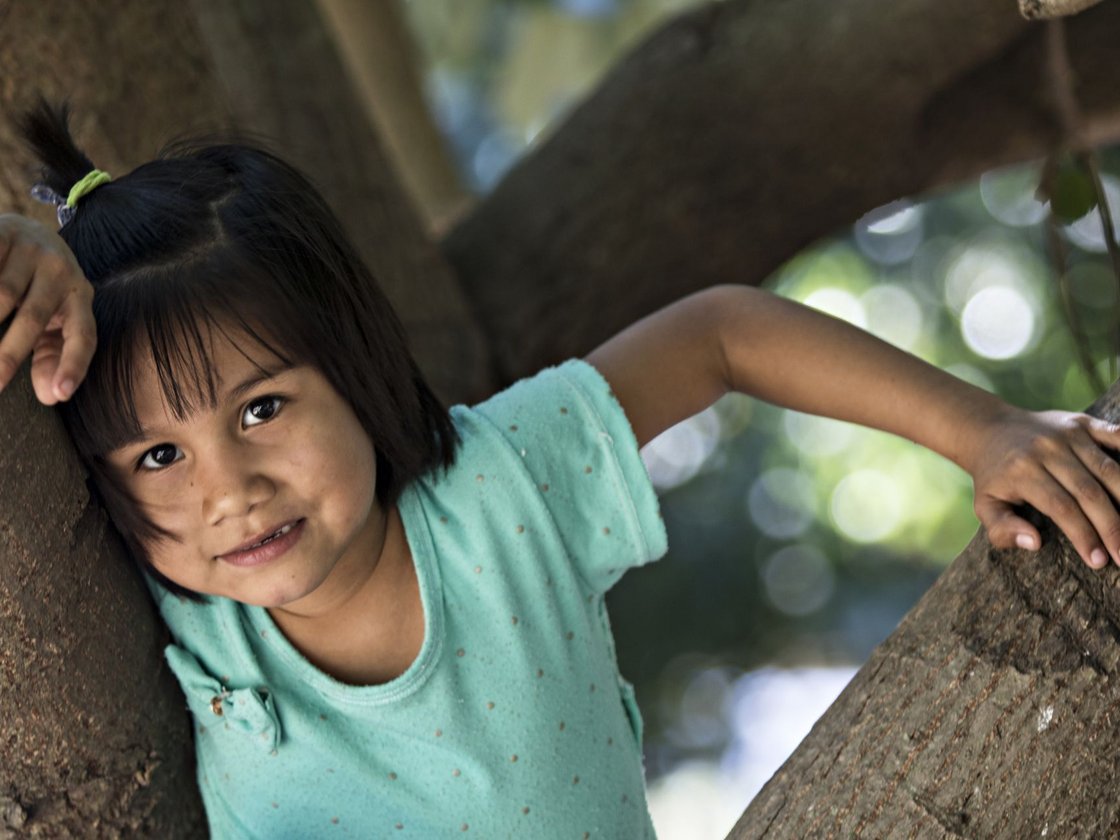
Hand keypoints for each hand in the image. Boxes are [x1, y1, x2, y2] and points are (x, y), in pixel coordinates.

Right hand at [0, 214, 94, 403]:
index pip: (83, 336)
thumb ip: (53, 355)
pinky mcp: (4, 233)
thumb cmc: (42, 289)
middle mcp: (61, 272)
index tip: (59, 394)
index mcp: (81, 297)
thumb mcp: (56, 319)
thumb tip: (50, 397)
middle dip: (9, 354)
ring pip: (3, 293)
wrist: (30, 228)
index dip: (73, 365)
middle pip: (34, 318)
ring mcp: (32, 251)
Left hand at [969, 407, 1119, 568]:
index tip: (1099, 562)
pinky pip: (1114, 435)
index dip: (1084, 535)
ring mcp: (1067, 434)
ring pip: (1109, 469)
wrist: (990, 429)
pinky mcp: (1082, 422)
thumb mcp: (984, 505)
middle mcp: (1047, 450)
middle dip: (1112, 527)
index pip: (1062, 508)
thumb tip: (1035, 543)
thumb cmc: (993, 477)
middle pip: (1089, 492)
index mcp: (1023, 472)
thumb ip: (1002, 529)